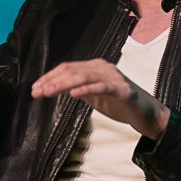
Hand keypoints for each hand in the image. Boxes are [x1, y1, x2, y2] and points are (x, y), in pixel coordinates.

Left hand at [31, 58, 169, 139]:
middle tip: (36, 92)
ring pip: (84, 76)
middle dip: (52, 81)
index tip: (34, 88)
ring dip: (63, 85)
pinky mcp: (123, 90)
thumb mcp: (94, 95)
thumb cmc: (119, 104)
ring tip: (48, 92)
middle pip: (72, 70)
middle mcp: (104, 68)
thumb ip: (78, 89)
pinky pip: (102, 87)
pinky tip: (73, 94)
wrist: (146, 114)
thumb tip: (55, 88)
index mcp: (96, 67)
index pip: (67, 68)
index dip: (49, 77)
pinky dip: (87, 89)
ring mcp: (114, 77)